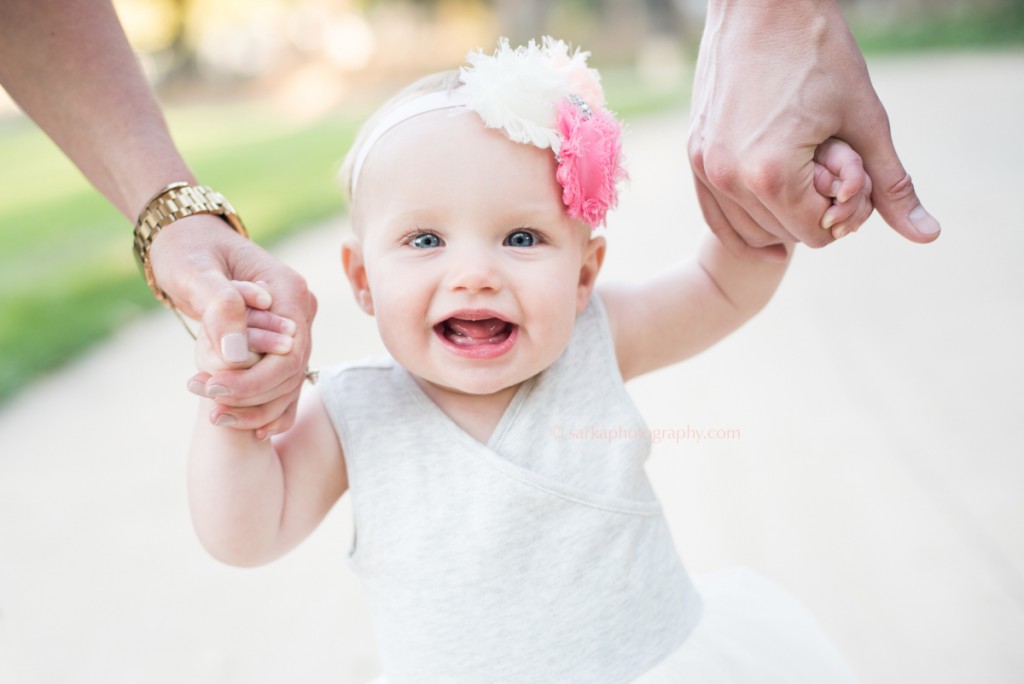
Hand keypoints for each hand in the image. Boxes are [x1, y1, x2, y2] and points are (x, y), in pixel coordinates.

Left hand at [150, 215, 317, 435]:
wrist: (188, 240)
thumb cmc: (187, 251)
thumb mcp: (194, 272)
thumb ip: (219, 307)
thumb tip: (237, 356)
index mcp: (290, 290)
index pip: (289, 354)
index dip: (254, 381)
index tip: (211, 390)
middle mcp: (301, 310)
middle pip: (292, 373)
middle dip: (251, 397)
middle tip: (207, 406)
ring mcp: (294, 327)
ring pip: (290, 383)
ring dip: (255, 408)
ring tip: (214, 415)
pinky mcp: (281, 341)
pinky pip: (283, 382)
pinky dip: (265, 407)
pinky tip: (244, 426)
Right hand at [689, 0, 939, 259]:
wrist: (762, 3)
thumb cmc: (818, 53)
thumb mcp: (865, 120)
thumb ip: (891, 185)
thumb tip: (927, 235)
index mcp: (772, 175)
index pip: (816, 235)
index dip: (844, 213)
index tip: (853, 178)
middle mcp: (729, 178)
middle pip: (782, 235)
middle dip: (809, 213)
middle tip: (827, 171)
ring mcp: (705, 167)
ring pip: (749, 229)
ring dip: (777, 213)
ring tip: (800, 171)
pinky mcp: (694, 154)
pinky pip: (716, 215)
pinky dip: (742, 218)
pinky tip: (768, 205)